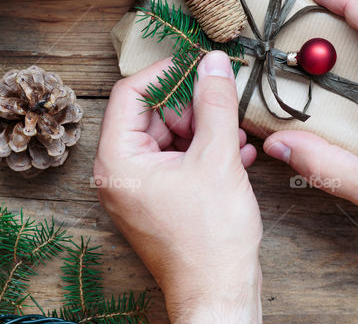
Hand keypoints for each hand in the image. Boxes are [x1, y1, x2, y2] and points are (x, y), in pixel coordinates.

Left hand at [94, 51, 261, 323]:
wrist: (219, 295)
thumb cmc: (210, 239)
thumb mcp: (217, 158)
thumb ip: (215, 104)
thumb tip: (213, 63)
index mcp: (118, 160)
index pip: (130, 94)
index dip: (165, 72)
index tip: (197, 62)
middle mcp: (120, 172)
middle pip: (150, 115)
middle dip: (191, 104)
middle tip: (224, 95)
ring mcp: (138, 188)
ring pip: (169, 137)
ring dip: (205, 128)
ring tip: (238, 128)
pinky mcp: (158, 200)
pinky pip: (177, 160)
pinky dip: (205, 151)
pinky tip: (239, 150)